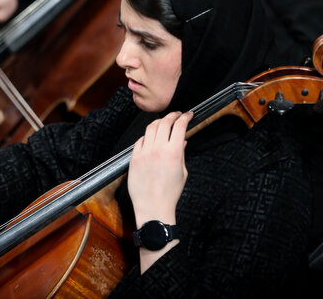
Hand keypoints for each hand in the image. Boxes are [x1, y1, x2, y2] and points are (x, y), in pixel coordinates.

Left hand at [128, 111, 192, 227]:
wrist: (153, 207)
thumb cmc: (170, 193)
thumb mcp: (182, 172)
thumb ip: (182, 153)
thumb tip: (182, 140)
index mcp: (174, 152)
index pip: (180, 125)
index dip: (185, 117)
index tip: (188, 114)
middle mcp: (158, 148)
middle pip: (164, 122)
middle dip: (172, 115)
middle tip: (177, 115)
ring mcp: (144, 152)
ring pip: (150, 128)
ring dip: (158, 122)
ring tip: (163, 122)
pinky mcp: (134, 157)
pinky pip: (140, 140)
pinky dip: (147, 135)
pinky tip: (150, 136)